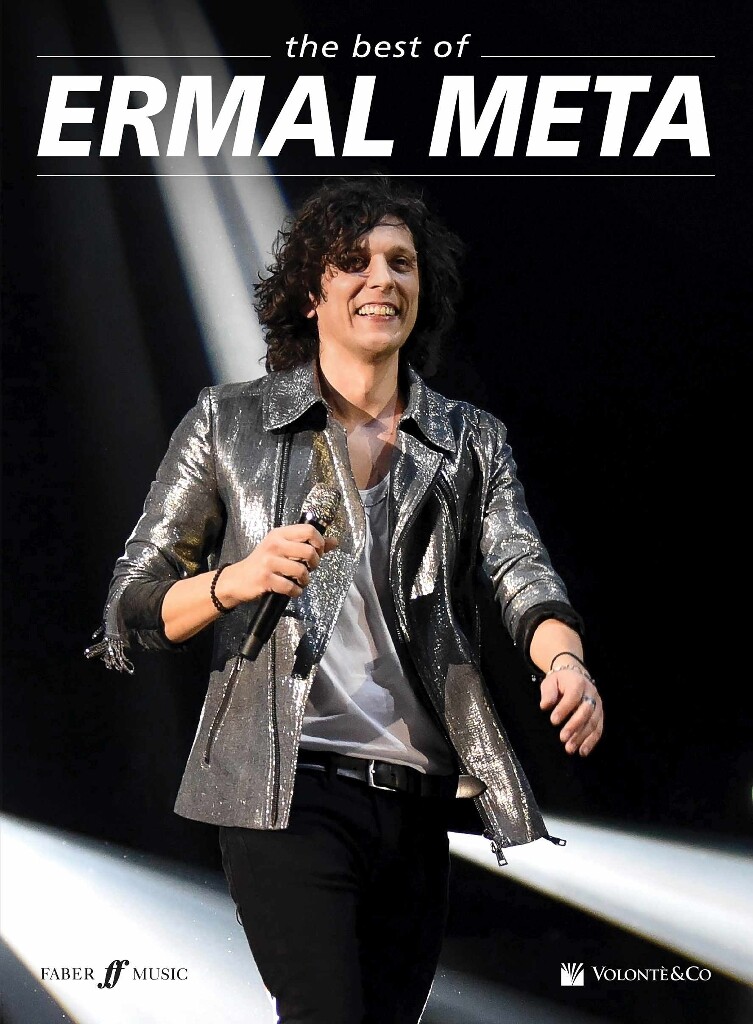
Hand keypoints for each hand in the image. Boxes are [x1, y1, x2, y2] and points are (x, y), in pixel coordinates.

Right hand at [215, 524, 338, 606]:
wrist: (238, 579)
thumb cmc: (265, 563)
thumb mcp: (284, 548)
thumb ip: (309, 544)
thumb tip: (334, 541)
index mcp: (280, 534)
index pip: (308, 530)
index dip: (319, 542)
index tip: (318, 552)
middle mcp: (274, 544)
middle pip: (309, 551)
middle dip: (315, 564)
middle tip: (310, 569)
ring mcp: (268, 562)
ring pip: (301, 570)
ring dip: (305, 580)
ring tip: (300, 582)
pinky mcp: (265, 579)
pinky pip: (290, 587)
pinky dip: (295, 592)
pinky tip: (292, 590)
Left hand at [540, 666, 602, 756]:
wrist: (576, 677)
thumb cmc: (560, 682)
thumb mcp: (550, 682)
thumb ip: (548, 693)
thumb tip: (544, 705)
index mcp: (578, 683)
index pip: (573, 696)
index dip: (564, 709)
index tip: (553, 721)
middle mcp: (591, 694)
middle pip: (586, 711)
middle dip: (574, 726)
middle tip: (562, 738)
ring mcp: (598, 705)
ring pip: (593, 723)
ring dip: (582, 737)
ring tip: (570, 748)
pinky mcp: (600, 715)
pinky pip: (598, 729)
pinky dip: (591, 741)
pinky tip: (582, 751)